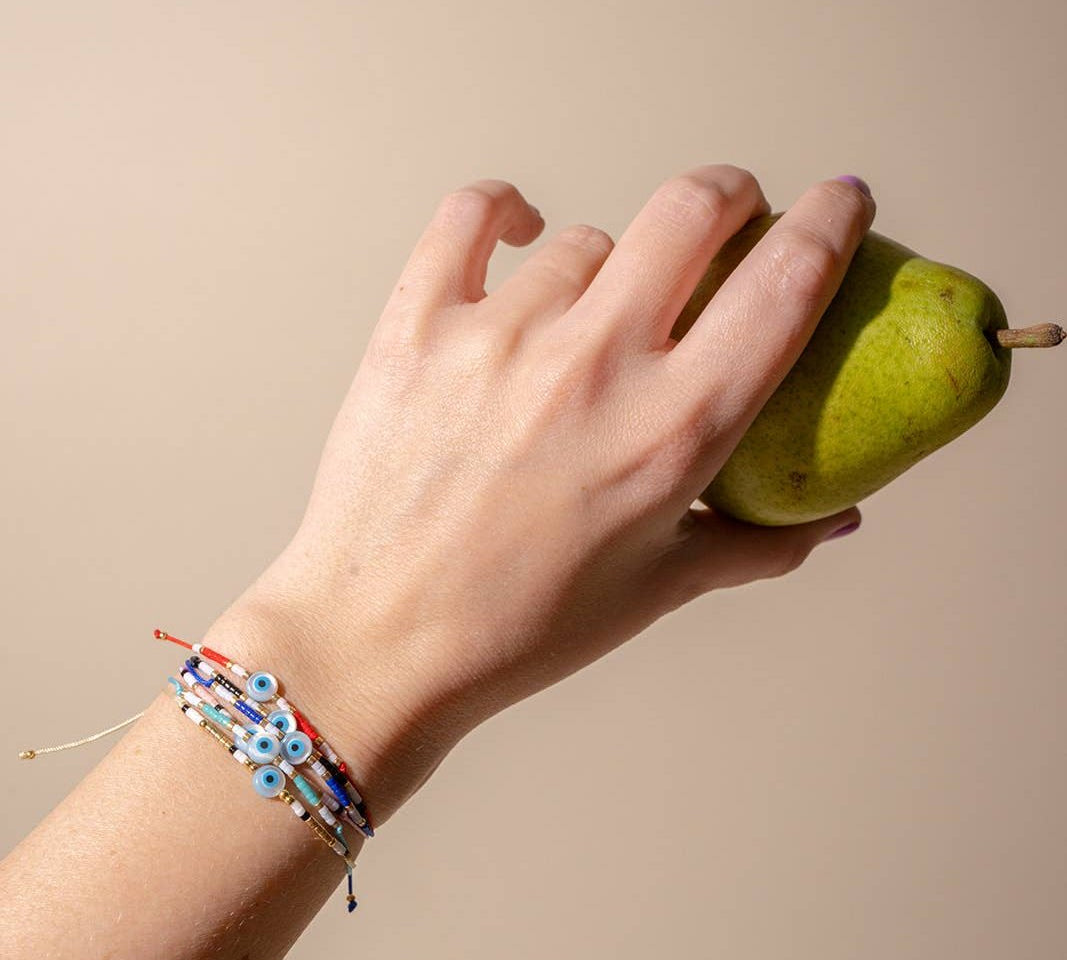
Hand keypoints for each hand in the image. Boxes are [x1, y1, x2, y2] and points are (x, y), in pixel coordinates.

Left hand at [210, 164, 874, 825]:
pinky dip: (504, 209)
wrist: (379, 640)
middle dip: (732, 196)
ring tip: (586, 320)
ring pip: (586, 237)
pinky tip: (520, 230)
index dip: (832, 222)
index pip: (786, 284)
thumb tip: (837, 519)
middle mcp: (594, 366)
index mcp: (673, 431)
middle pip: (693, 208)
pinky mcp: (417, 325)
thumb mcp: (657, 589)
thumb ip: (759, 543)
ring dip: (606, 263)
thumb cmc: (521, 628)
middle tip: (731, 216)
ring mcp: (500, 337)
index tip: (843, 201)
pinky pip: (472, 215)